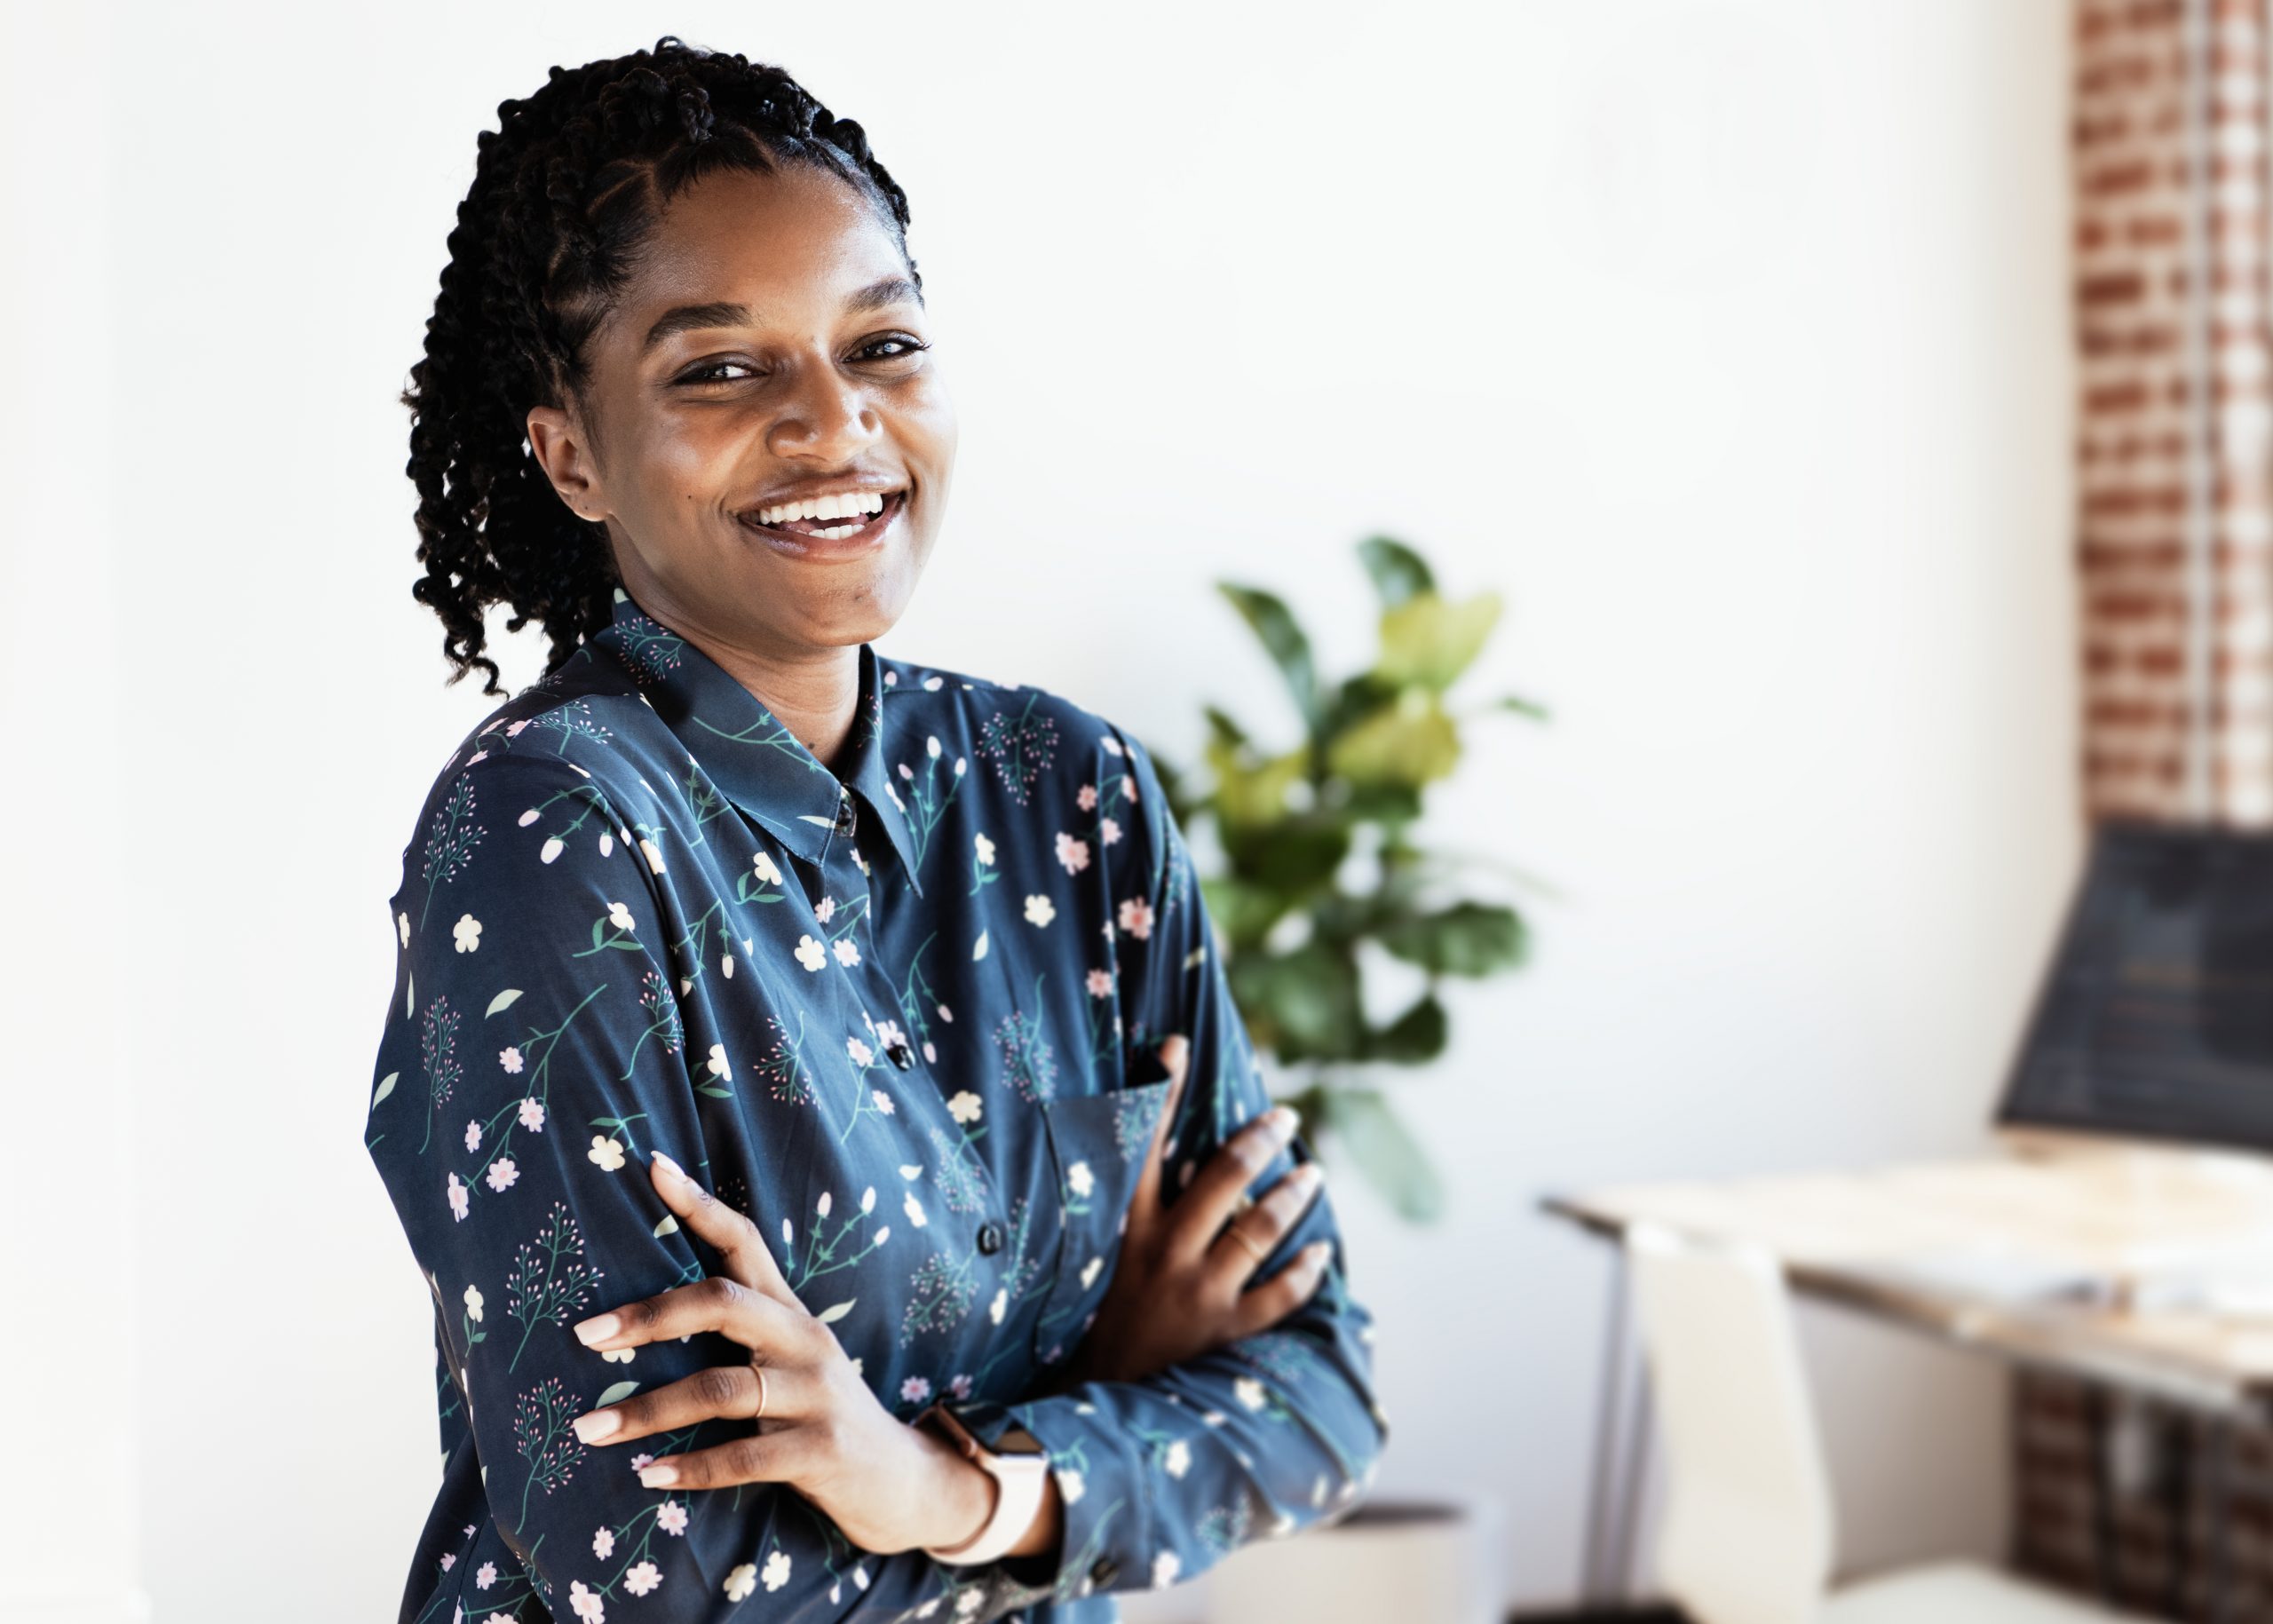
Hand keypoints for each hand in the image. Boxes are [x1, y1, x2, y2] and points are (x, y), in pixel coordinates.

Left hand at [564, 1152, 993, 1555]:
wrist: (900, 1479)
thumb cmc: (819, 1417)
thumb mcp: (788, 1364)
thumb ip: (738, 1340)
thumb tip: (639, 1324)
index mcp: (790, 1312)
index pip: (744, 1242)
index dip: (700, 1204)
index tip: (652, 1167)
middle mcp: (805, 1340)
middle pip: (724, 1303)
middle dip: (650, 1316)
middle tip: (586, 1334)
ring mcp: (817, 1393)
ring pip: (720, 1389)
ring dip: (647, 1411)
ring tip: (588, 1429)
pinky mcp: (822, 1450)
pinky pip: (744, 1457)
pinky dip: (690, 1468)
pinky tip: (648, 1476)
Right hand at [1053, 1034, 1333, 1388]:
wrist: (1100, 1390)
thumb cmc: (1104, 1308)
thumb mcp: (1106, 1247)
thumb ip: (1134, 1197)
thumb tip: (1168, 1144)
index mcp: (1130, 1224)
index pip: (1145, 1143)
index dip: (1160, 1090)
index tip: (1178, 1044)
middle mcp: (1166, 1250)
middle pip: (1224, 1178)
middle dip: (1261, 1140)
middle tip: (1286, 1118)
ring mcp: (1198, 1292)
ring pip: (1260, 1230)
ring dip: (1292, 1196)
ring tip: (1313, 1173)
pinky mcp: (1223, 1329)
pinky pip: (1278, 1295)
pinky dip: (1305, 1271)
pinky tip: (1321, 1250)